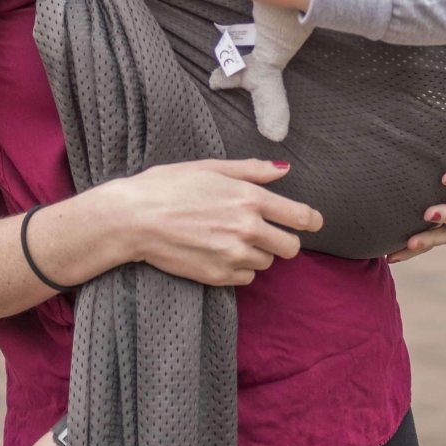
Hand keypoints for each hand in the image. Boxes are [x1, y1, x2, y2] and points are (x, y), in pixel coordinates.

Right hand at [120, 157, 322, 284]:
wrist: (134, 218)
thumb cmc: (169, 186)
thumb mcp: (212, 167)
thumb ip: (252, 170)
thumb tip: (284, 169)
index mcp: (249, 198)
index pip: (300, 217)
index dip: (311, 220)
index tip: (312, 222)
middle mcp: (247, 229)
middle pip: (290, 247)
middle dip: (283, 240)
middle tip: (264, 231)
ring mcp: (234, 255)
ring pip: (267, 263)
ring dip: (257, 253)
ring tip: (229, 237)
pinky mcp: (219, 276)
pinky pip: (246, 277)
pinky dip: (239, 267)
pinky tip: (218, 251)